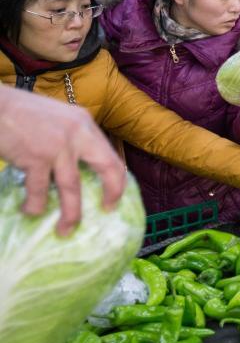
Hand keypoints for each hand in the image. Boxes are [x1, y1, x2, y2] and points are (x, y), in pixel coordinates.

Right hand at [0, 86, 125, 235]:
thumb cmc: (20, 112)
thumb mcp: (57, 119)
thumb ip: (70, 138)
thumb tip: (76, 167)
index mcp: (84, 123)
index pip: (110, 154)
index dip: (116, 178)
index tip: (114, 196)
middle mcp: (78, 133)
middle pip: (107, 167)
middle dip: (112, 192)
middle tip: (107, 211)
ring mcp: (59, 145)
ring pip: (72, 187)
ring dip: (70, 213)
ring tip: (65, 230)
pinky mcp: (37, 157)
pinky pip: (39, 190)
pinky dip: (35, 204)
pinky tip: (30, 210)